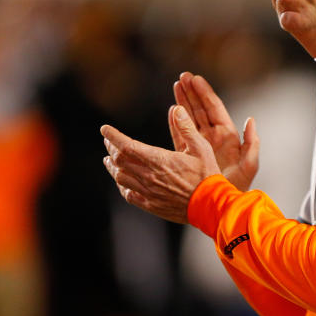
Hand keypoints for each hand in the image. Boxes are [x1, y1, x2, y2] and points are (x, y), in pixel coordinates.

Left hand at [101, 105, 221, 222]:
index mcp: (159, 160)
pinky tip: (122, 180)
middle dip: (111, 148)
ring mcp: (148, 192)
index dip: (113, 136)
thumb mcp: (201, 147)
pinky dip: (121, 185)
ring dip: (112, 166)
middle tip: (108, 141)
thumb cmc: (207, 176)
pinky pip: (128, 194)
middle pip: (119, 160)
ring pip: (120, 177)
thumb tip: (178, 109)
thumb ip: (187, 128)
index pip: (126, 146)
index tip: (105, 129)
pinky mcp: (151, 204)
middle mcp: (149, 176)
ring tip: (109, 160)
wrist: (210, 205)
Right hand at [173, 72, 258, 190]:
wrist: (221, 206)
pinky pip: (181, 133)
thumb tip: (251, 120)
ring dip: (183, 102)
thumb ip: (252, 144)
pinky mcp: (190, 154)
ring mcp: (201, 144)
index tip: (195, 78)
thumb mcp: (249, 166)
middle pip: (201, 109)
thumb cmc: (238, 187)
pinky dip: (176, 121)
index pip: (214, 109)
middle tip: (182, 76)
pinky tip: (172, 110)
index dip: (205, 93)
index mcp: (227, 136)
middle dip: (192, 92)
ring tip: (176, 85)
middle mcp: (213, 137)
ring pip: (190, 118)